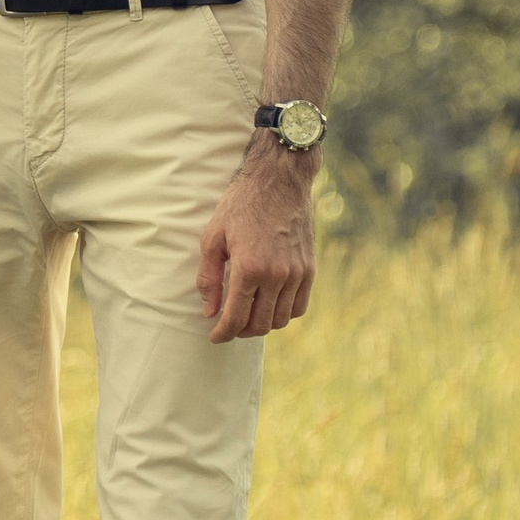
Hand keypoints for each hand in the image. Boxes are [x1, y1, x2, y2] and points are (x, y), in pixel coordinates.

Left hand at [195, 144, 315, 341]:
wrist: (278, 182)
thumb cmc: (239, 206)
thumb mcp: (212, 238)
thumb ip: (209, 278)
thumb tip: (209, 311)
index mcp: (249, 269)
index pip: (236, 317)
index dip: (223, 333)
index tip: (214, 337)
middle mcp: (277, 275)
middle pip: (260, 324)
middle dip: (241, 332)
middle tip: (228, 327)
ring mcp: (297, 273)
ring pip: (282, 319)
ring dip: (263, 325)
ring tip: (246, 317)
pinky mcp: (310, 269)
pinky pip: (300, 305)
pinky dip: (284, 313)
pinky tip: (269, 306)